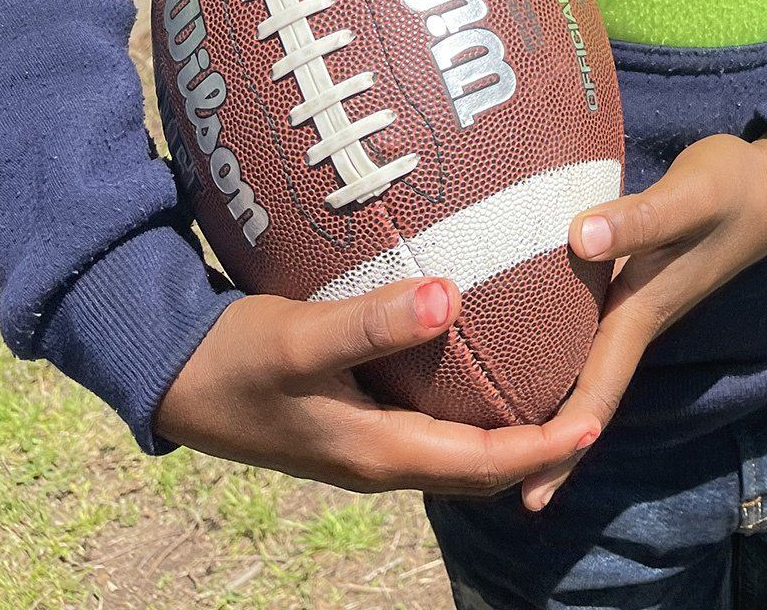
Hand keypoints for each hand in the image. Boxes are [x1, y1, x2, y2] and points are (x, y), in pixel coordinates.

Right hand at [155, 277, 599, 496]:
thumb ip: (372, 322)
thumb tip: (451, 298)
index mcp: (378, 453)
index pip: (484, 463)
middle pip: (480, 469)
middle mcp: (379, 460)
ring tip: (555, 388)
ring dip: (507, 432)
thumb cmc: (234, 356)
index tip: (596, 420)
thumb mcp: (300, 336)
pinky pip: (430, 427)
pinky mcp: (351, 420)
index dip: (544, 446)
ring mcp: (363, 445)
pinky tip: (482, 368)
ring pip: (456, 451)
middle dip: (538, 446)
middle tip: (594, 402)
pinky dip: (468, 411)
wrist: (169, 375)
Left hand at [521, 134, 766, 510]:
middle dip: (545, 444)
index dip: (564, 447)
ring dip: (547, 400)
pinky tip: (523, 344)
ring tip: (494, 429)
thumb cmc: (731, 189)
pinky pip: (583, 324)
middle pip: (584, 393)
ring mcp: (636, 300)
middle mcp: (635, 317)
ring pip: (583, 363)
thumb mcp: (690, 198)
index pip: (597, 393)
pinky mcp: (633, 275)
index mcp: (643, 312)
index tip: (530, 498)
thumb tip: (581, 238)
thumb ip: (641, 219)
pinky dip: (554, 348)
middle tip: (488, 481)